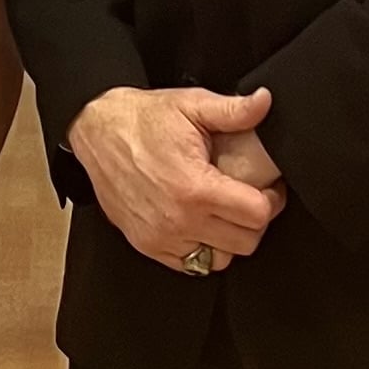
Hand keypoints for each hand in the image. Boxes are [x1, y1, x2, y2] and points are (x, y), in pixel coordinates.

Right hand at [66, 86, 286, 272]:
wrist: (96, 132)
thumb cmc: (141, 120)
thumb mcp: (191, 105)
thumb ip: (233, 110)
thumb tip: (264, 102)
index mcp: (194, 188)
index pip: (257, 215)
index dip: (272, 201)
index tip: (269, 190)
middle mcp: (178, 219)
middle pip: (244, 243)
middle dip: (255, 221)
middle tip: (251, 200)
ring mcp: (161, 237)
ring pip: (220, 260)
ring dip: (229, 240)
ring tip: (226, 214)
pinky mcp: (147, 244)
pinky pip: (190, 265)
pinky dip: (202, 249)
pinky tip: (202, 224)